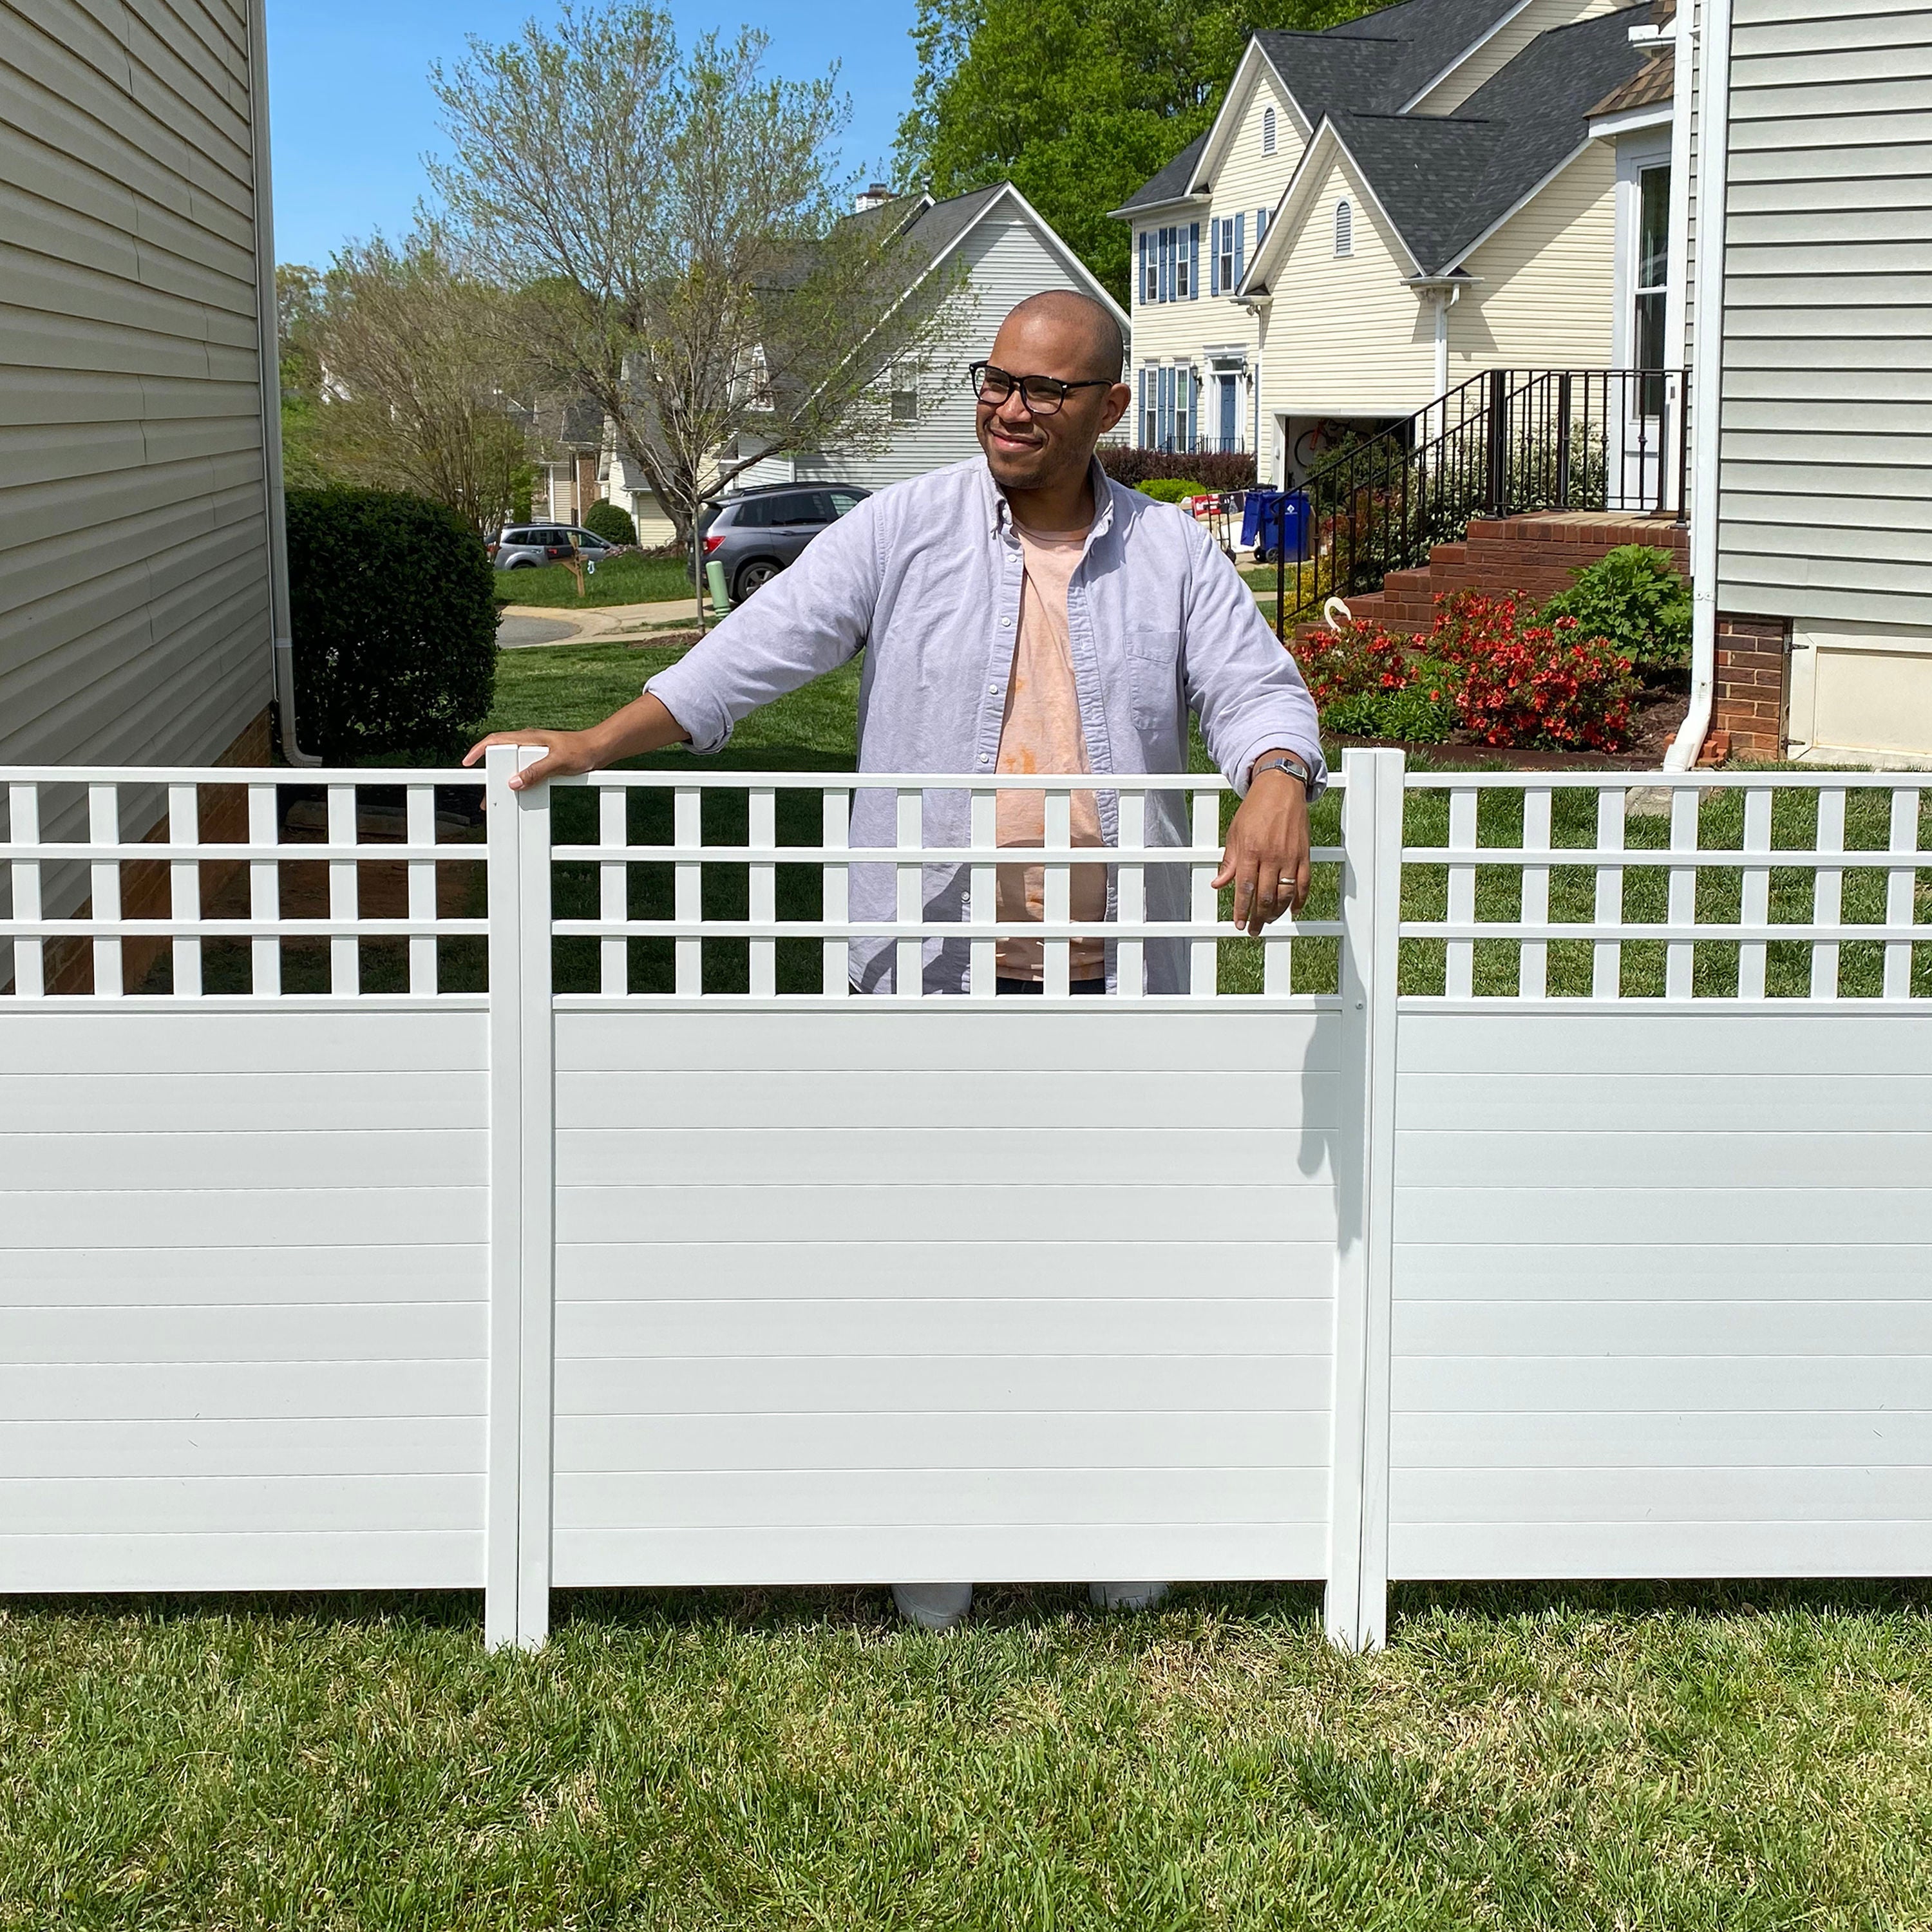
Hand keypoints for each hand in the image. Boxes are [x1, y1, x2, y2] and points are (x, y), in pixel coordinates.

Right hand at [461, 728, 596, 790]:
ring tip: (499, 799)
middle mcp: (529, 743)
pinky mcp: (543, 761)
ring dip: (505, 780)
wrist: (599, 749)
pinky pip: (525, 771)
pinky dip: (519, 781)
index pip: (496, 740)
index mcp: (528, 738)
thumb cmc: (582, 750)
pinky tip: (519, 792)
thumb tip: (514, 782)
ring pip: (513, 765)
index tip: (467, 762)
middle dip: (490, 773)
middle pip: (501, 756)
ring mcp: (536, 752)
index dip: (478, 750)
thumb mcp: (558, 762)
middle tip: (485, 794)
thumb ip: (536, 771)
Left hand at [1213, 761, 1311, 934]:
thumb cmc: (1254, 810)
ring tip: (1269, 921)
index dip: (1241, 910)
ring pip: (1286, 894)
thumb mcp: (1234, 834)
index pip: (1244, 889)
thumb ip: (1228, 862)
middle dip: (1259, 917)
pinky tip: (1293, 910)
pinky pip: (1304, 883)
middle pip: (1266, 896)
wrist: (1280, 787)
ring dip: (1277, 912)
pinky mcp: (1304, 854)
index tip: (1238, 924)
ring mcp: (1290, 856)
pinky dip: (1300, 900)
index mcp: (1250, 851)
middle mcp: (1271, 856)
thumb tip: (1217, 884)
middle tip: (1254, 929)